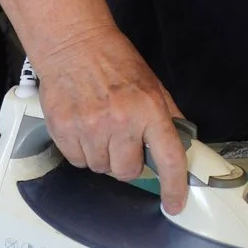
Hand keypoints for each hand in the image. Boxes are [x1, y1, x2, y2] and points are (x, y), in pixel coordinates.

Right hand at [35, 24, 188, 212]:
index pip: (169, 159)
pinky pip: (77, 161)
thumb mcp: (152, 85)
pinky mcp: (64, 130)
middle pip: (128, 171)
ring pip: (100, 168)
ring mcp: (90, 127)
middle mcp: (120, 121)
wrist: (73, 44)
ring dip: (102, 155)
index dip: (174, 187)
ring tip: (99, 127)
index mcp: (149, 110)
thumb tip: (183, 143)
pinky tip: (82, 127)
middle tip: (122, 141)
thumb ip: (168, 116)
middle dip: (127, 162)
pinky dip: (81, 151)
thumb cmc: (113, 60)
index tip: (174, 203)